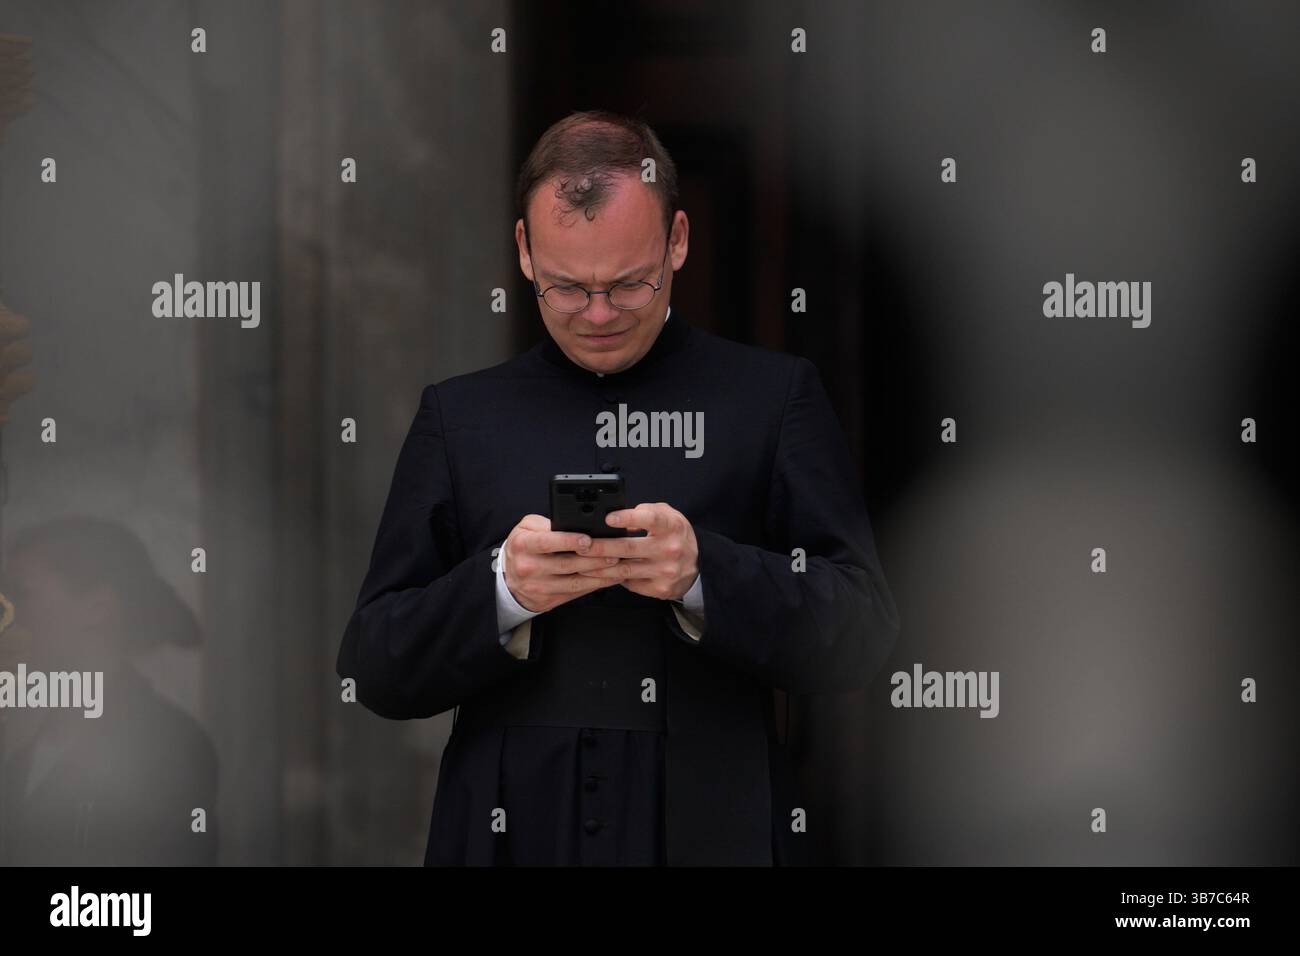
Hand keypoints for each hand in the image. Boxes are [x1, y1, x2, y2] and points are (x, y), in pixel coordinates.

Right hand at [502, 514, 622, 613]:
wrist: (508, 580)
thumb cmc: (523, 546)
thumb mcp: (527, 528)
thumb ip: (548, 524)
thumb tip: (577, 524)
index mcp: (523, 545)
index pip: (546, 542)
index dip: (568, 541)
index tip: (588, 540)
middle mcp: (529, 567)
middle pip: (566, 564)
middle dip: (594, 559)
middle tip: (615, 552)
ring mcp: (538, 587)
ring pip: (574, 582)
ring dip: (599, 575)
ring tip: (617, 567)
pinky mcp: (548, 601)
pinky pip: (575, 593)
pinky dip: (594, 586)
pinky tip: (608, 578)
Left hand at [575, 502, 698, 601]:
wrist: (699, 566)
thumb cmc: (676, 536)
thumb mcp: (669, 516)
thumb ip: (646, 511)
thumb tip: (617, 516)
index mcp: (671, 526)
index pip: (649, 519)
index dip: (628, 518)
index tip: (608, 518)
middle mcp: (669, 549)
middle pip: (628, 548)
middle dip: (601, 546)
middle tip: (581, 545)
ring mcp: (665, 572)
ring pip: (624, 570)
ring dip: (599, 568)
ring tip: (581, 563)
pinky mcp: (660, 589)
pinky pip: (630, 584)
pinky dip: (613, 579)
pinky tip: (600, 575)